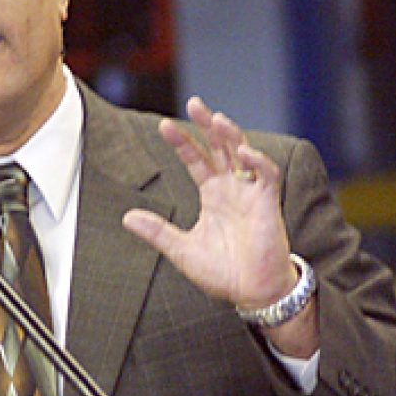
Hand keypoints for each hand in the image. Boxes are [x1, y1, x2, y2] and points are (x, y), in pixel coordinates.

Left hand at [123, 97, 317, 355]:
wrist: (251, 292)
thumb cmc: (222, 272)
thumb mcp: (182, 250)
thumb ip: (157, 232)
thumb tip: (126, 217)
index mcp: (213, 195)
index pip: (196, 160)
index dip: (182, 142)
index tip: (163, 126)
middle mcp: (232, 188)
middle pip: (220, 147)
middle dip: (207, 125)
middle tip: (193, 103)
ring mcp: (251, 193)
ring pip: (243, 152)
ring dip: (231, 135)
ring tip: (215, 119)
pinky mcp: (269, 203)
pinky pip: (266, 174)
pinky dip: (257, 160)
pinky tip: (242, 152)